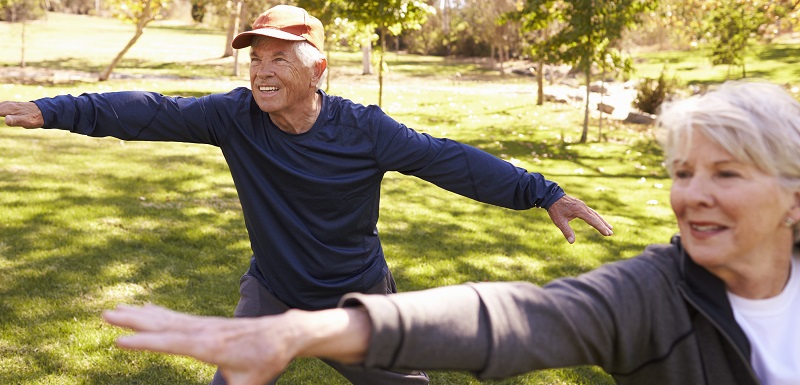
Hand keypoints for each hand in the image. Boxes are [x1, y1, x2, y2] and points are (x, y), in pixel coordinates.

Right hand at [0, 101, 43, 127]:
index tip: (3, 120)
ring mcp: (8, 104)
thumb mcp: (26, 121)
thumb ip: (15, 120)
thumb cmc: (34, 118)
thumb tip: (6, 120)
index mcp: (8, 109)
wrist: (43, 111)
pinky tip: (0, 111)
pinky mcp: (10, 105)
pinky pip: (0, 106)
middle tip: (2, 118)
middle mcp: (7, 105)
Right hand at [104, 304, 295, 384]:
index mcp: (211, 347)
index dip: (146, 343)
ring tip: (115, 308)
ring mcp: (205, 324)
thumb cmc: (266, 361)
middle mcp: (204, 331)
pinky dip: (158, 312)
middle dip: (134, 321)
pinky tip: (145, 308)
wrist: (283, 334)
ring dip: (141, 314)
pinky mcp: (207, 323)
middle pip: (164, 325)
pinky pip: (177, 316)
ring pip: (167, 318)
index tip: (119, 341)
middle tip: (106, 314)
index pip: (172, 343)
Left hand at [547, 195, 612, 243]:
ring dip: (602, 221)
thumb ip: (566, 231)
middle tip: (611, 233)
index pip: (593, 220)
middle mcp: (583, 207)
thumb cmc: (555, 209)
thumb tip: (572, 242)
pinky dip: (596, 217)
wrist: (552, 196)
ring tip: (610, 227)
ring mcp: (583, 205)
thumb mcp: (559, 221)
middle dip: (604, 225)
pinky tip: (599, 220)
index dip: (600, 227)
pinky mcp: (581, 205)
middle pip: (596, 217)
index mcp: (580, 210)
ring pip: (595, 214)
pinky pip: (591, 212)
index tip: (607, 233)